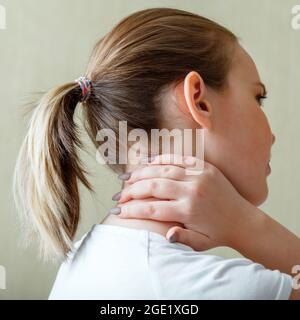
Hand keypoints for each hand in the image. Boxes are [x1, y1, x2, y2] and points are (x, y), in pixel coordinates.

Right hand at [114, 154, 254, 250]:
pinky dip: (160, 159)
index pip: (151, 208)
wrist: (243, 220)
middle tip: (118, 195)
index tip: (116, 211)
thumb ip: (181, 239)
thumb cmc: (218, 234)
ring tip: (126, 178)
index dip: (131, 210)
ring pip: (162, 169)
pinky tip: (146, 162)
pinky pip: (177, 159)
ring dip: (141, 173)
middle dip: (131, 191)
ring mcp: (199, 175)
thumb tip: (165, 234)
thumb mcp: (200, 244)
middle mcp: (192, 190)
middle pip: (152, 186)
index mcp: (189, 211)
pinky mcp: (204, 166)